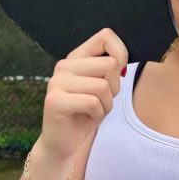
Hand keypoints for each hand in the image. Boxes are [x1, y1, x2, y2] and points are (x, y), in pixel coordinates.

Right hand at [34, 28, 126, 164]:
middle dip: (115, 88)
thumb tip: (123, 61)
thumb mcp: (102, 87)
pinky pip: (93, 102)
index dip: (121, 53)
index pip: (105, 36)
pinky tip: (86, 118)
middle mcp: (64, 66)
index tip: (119, 73)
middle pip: (110, 65)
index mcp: (76, 57)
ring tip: (92, 110)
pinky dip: (98, 114)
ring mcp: (57, 82)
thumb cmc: (86, 113)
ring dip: (106, 104)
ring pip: (103, 86)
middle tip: (101, 101)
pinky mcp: (55, 101)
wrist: (63, 143)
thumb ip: (110, 69)